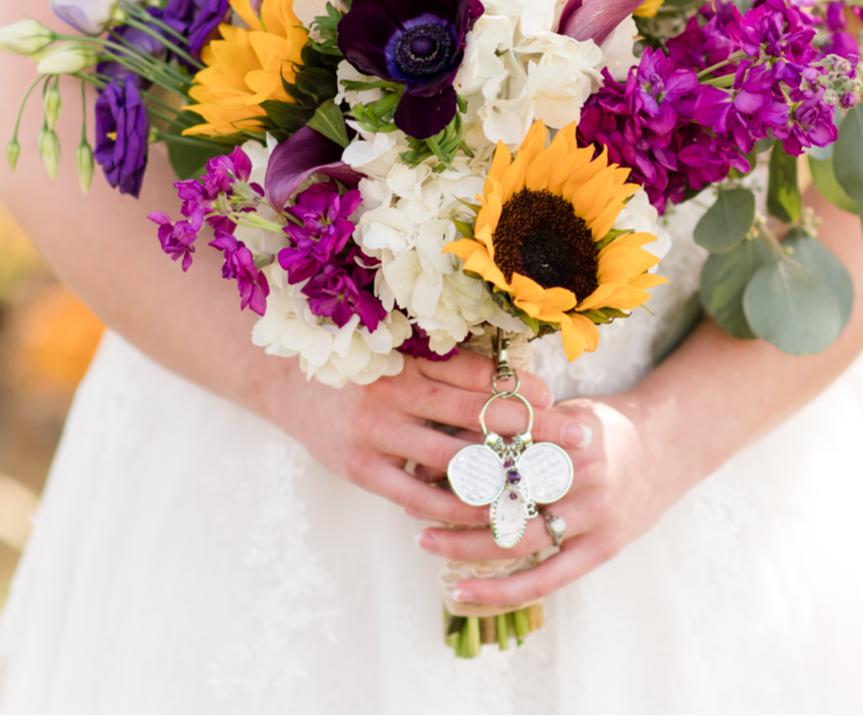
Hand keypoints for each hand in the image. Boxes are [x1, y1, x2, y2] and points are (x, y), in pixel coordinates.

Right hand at [270, 352, 593, 526]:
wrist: (283, 383)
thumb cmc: (356, 365)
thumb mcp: (398, 350)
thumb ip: (446, 361)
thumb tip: (515, 376)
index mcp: (407, 356)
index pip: (478, 374)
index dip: (521, 387)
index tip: (557, 398)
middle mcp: (393, 390)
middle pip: (477, 414)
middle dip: (534, 428)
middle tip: (579, 439)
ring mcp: (375, 432)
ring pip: (453, 459)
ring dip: (504, 473)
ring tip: (546, 483)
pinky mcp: (360, 468)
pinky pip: (417, 494)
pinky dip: (455, 506)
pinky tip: (488, 512)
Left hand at [414, 392, 675, 605]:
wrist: (671, 444)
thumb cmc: (605, 423)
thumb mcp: (564, 408)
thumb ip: (517, 424)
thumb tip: (448, 437)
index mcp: (571, 433)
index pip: (502, 450)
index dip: (458, 459)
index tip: (419, 462)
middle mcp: (586, 475)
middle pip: (505, 494)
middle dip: (453, 502)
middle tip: (410, 502)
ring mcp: (597, 516)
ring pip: (518, 538)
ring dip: (465, 544)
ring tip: (425, 540)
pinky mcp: (603, 548)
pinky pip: (546, 578)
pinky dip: (502, 590)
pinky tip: (463, 591)